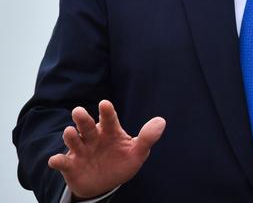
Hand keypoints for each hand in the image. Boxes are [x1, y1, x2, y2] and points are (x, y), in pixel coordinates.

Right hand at [48, 100, 165, 199]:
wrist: (105, 184)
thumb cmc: (121, 162)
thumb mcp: (137, 153)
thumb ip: (147, 138)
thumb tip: (161, 121)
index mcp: (110, 131)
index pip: (109, 119)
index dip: (106, 112)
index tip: (105, 103)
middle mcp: (94, 138)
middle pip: (87, 126)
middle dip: (82, 119)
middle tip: (78, 111)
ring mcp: (81, 151)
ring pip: (73, 140)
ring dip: (70, 136)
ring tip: (70, 132)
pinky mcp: (71, 165)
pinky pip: (62, 162)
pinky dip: (58, 160)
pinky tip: (56, 160)